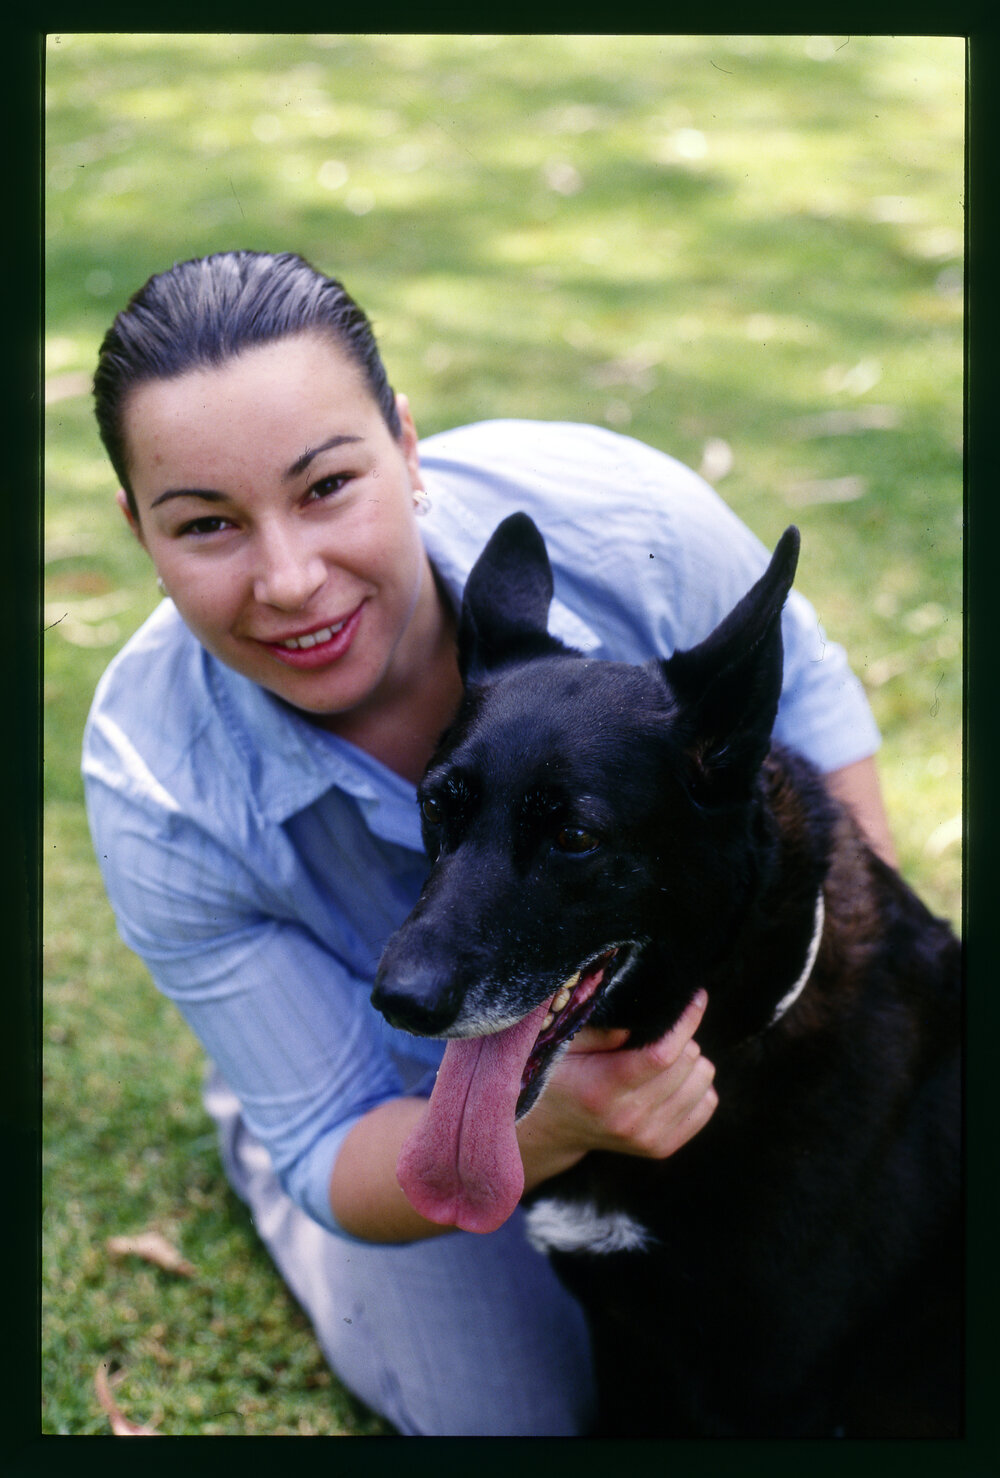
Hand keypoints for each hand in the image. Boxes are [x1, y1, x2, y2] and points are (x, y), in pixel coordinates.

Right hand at [517, 991, 716, 1187]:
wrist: (552, 1129)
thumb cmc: (558, 1075)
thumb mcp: (565, 1045)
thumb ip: (601, 1030)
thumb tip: (645, 1018)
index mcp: (602, 1089)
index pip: (661, 1054)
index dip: (685, 1022)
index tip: (696, 996)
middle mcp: (628, 1119)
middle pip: (687, 1064)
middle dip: (683, 1038)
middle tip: (661, 1032)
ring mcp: (647, 1138)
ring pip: (704, 1082)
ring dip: (690, 1062)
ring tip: (664, 1058)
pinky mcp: (662, 1148)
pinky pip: (707, 1104)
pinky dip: (697, 1085)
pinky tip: (672, 1080)